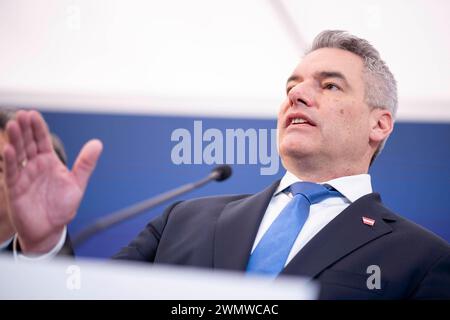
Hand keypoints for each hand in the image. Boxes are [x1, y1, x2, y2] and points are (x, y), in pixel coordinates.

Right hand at [3, 110, 102, 252]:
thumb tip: (97, 143)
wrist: (51, 229)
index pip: (42, 140)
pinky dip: (9, 161)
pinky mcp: (15, 189)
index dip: (38, 127)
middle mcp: (35, 166)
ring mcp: (24, 176)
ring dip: (15, 140)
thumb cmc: (62, 206)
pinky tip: (7, 149)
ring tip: (12, 125)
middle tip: (21, 114)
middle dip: (25, 129)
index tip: (33, 114)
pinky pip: (11, 173)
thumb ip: (86, 163)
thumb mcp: (77, 183)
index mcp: (50, 162)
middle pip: (28, 143)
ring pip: (18, 154)